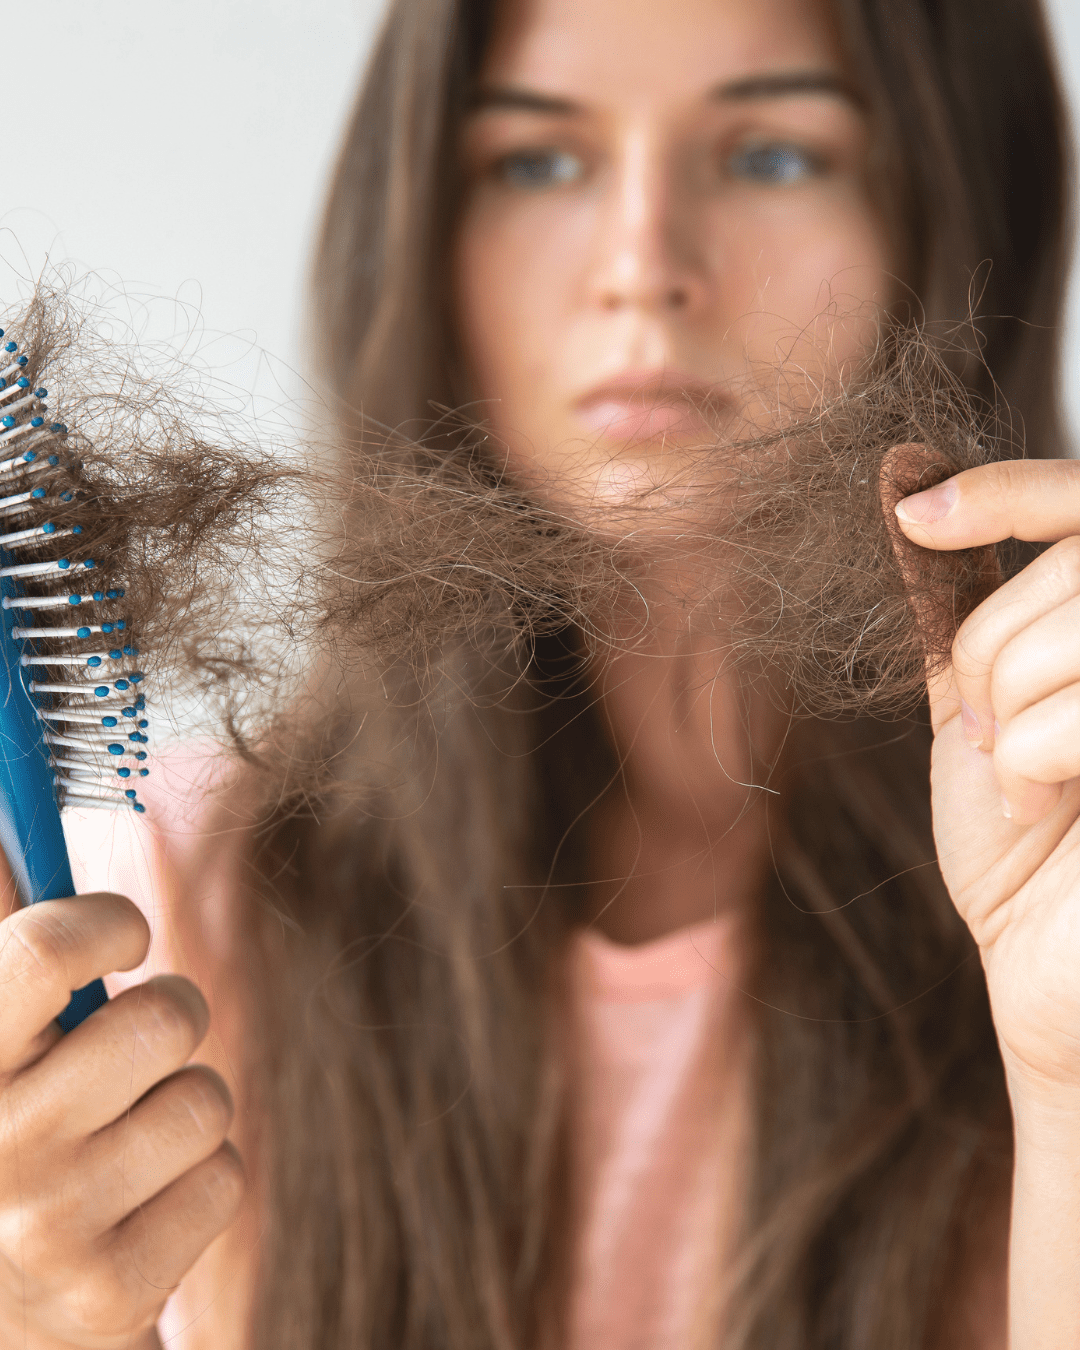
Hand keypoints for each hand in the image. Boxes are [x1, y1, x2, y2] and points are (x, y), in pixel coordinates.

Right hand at [0, 891, 243, 1348]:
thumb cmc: (4, 1138)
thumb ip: (9, 948)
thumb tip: (14, 814)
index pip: (41, 949)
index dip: (106, 922)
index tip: (120, 937)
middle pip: (165, 1017)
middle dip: (169, 1018)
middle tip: (133, 1051)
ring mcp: (48, 1227)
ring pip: (205, 1097)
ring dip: (183, 1107)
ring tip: (126, 1140)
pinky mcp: (110, 1295)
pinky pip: (222, 1176)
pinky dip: (196, 1183)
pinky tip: (138, 1207)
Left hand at [891, 457, 1079, 1106]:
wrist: (1050, 973)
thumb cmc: (1025, 851)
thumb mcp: (984, 709)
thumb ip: (972, 611)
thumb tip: (912, 494)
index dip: (1012, 489)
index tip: (917, 515)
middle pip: (1072, 566)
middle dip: (993, 648)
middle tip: (992, 730)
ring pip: (1068, 634)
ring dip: (1010, 714)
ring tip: (1030, 783)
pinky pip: (1077, 710)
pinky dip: (1030, 759)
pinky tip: (1048, 809)